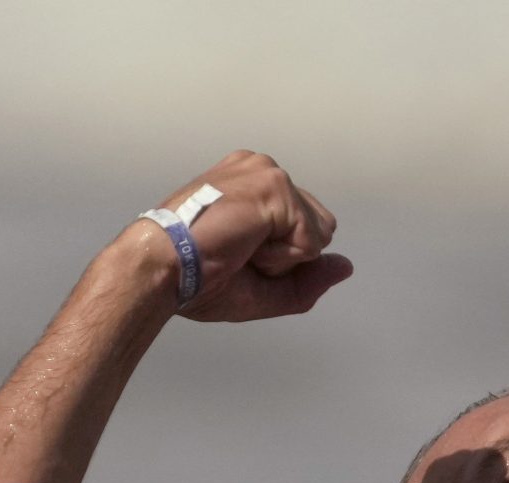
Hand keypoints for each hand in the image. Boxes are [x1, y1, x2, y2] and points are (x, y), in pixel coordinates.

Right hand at [130, 152, 352, 323]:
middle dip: (288, 256)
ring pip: (319, 234)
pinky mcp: (273, 187)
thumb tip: (346, 266)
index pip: (304, 227)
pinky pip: (310, 241)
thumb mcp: (264, 288)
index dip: (280, 258)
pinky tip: (243, 246)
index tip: (236, 255)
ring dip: (284, 257)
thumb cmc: (198, 279)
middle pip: (320, 227)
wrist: (161, 269)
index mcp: (254, 182)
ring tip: (240, 249)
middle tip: (240, 255)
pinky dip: (280, 258)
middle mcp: (262, 168)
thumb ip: (307, 277)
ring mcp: (268, 173)